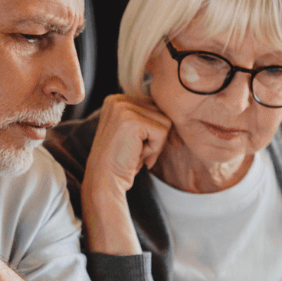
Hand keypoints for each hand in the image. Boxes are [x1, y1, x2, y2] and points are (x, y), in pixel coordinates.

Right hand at [81, 95, 170, 253]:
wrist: (104, 181)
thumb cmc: (122, 161)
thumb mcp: (134, 134)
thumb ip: (147, 118)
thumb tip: (177, 112)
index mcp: (116, 99)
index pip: (153, 106)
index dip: (155, 129)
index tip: (143, 147)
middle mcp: (117, 99)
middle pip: (161, 112)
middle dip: (156, 137)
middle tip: (138, 153)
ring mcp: (123, 108)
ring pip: (165, 121)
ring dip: (156, 144)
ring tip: (137, 154)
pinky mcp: (132, 121)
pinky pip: (163, 132)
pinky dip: (156, 149)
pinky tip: (138, 156)